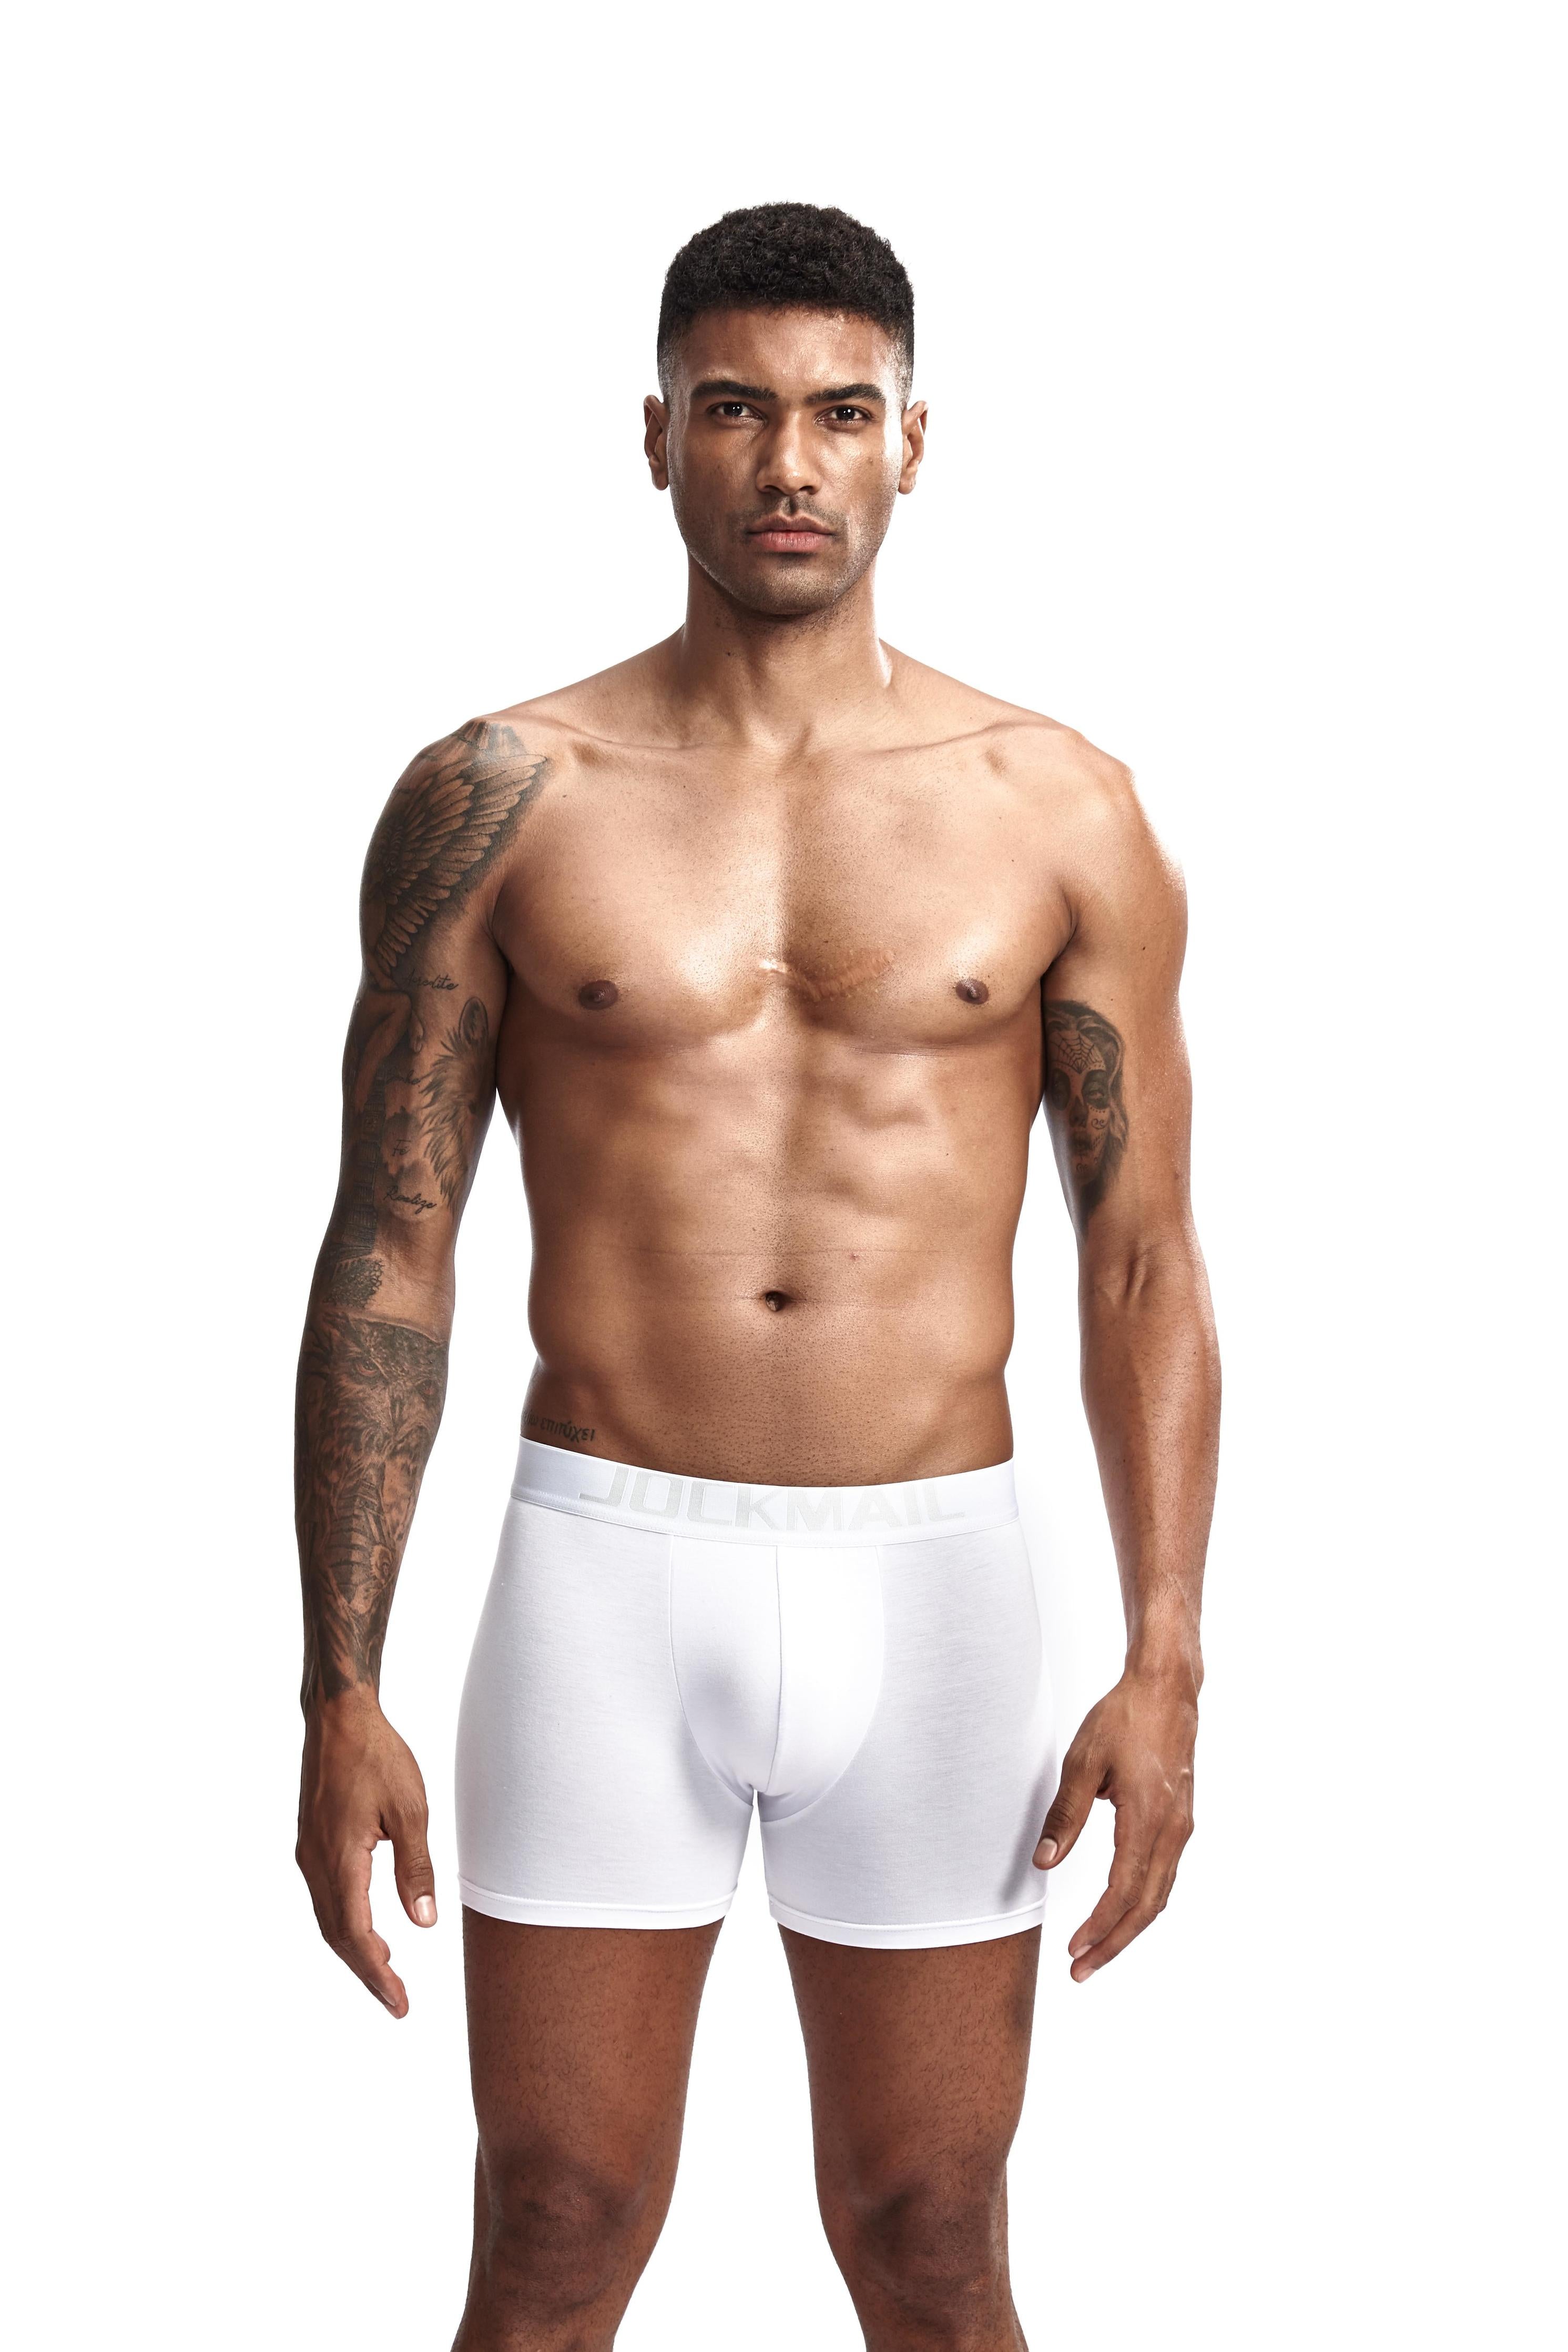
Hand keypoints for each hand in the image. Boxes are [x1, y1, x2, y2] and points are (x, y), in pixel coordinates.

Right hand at [296, 1690, 436, 2014]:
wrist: (338, 1717)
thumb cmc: (377, 1756)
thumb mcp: (410, 1810)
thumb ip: (415, 1868)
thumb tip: (424, 1922)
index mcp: (341, 1859)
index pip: (356, 1935)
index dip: (377, 1974)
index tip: (399, 2002)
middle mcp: (316, 1863)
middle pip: (338, 1936)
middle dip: (367, 1972)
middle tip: (396, 2001)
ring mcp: (309, 1853)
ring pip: (329, 1918)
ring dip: (355, 1949)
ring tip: (387, 1971)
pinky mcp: (311, 1842)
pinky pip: (326, 1896)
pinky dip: (346, 1922)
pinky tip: (368, 1926)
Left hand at [1033, 1667, 1195, 1980]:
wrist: (1167, 1687)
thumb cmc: (1124, 1717)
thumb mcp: (1082, 1762)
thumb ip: (1065, 1816)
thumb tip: (1044, 1862)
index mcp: (1148, 1819)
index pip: (1123, 1891)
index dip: (1099, 1927)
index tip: (1073, 1950)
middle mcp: (1172, 1830)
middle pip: (1147, 1906)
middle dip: (1114, 1943)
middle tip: (1081, 1970)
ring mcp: (1181, 1826)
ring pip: (1160, 1894)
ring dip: (1129, 1926)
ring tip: (1097, 1950)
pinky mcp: (1181, 1818)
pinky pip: (1165, 1874)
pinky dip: (1144, 1901)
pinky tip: (1123, 1909)